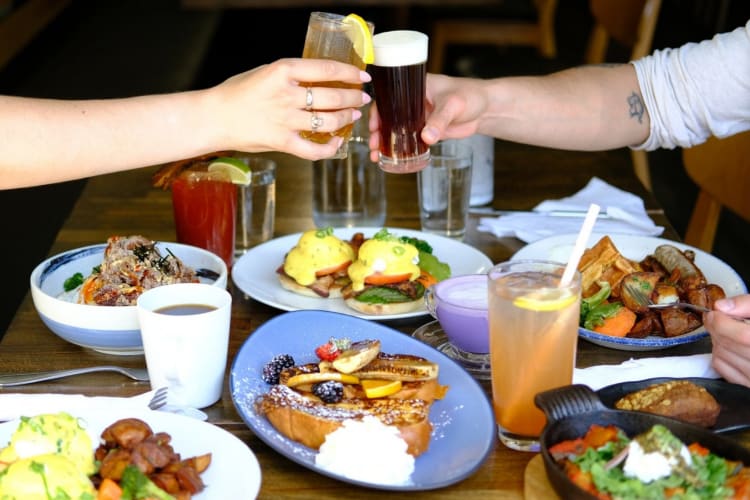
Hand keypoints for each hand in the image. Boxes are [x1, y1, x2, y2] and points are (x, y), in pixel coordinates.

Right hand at [210, 58, 370, 159]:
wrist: (213, 117)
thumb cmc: (237, 93)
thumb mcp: (265, 72)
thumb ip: (291, 76)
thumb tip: (319, 80)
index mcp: (283, 71)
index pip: (327, 70)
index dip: (350, 74)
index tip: (362, 76)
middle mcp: (287, 95)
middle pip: (333, 97)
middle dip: (353, 98)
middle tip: (361, 98)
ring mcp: (286, 120)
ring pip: (329, 121)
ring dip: (346, 118)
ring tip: (353, 115)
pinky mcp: (283, 142)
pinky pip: (314, 150)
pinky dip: (330, 148)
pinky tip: (337, 142)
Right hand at [368, 73, 488, 162]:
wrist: (487, 109)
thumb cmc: (471, 96)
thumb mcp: (453, 105)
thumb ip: (440, 121)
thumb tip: (426, 137)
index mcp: (414, 87)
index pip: (389, 97)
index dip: (377, 111)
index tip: (373, 125)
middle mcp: (412, 102)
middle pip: (388, 116)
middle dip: (377, 132)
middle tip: (373, 145)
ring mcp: (418, 117)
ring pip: (395, 130)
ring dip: (385, 143)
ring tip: (376, 156)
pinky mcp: (426, 131)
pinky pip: (408, 140)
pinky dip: (399, 149)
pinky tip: (391, 159)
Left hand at [707, 295, 749, 385]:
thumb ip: (748, 304)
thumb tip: (721, 306)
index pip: (743, 336)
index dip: (722, 322)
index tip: (714, 312)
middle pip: (730, 346)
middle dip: (716, 329)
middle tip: (715, 318)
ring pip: (723, 358)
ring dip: (717, 341)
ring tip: (725, 331)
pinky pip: (724, 371)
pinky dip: (720, 356)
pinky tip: (730, 347)